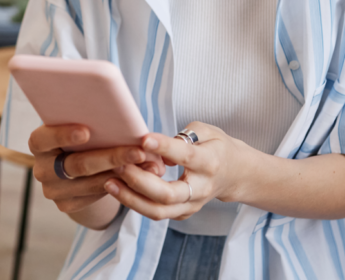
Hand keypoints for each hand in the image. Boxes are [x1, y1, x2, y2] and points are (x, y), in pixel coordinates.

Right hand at [29, 124, 165, 215]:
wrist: (75, 163)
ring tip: (150, 166)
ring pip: (90, 183)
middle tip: (138, 151)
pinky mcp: (66, 204)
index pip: (44, 138)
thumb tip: (127, 122)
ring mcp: (53, 190)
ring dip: (123, 173)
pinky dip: (119, 186)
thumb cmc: (83, 134)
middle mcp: (42, 168)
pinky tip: (139, 178)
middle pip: (77, 164)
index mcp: (39, 142)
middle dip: (111, 156)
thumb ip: (95, 120)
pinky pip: (94, 196)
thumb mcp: (82, 123)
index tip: (87, 131)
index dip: (63, 134)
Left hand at [104, 122, 248, 221]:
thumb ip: (183, 136)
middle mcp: (202, 188)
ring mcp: (192, 205)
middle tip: (119, 166)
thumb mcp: (207, 131)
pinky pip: (157, 214)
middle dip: (140, 181)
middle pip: (168, 194)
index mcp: (210, 162)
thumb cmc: (216, 146)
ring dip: (131, 199)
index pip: (185, 155)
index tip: (142, 139)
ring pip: (159, 211)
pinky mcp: (183, 213)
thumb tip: (155, 145)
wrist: (235, 174)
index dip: (164, 147)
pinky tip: (118, 189)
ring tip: (109, 182)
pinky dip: (135, 203)